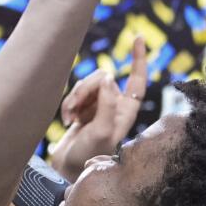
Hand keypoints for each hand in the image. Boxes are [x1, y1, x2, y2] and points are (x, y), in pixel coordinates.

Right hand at [47, 41, 149, 180]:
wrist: (68, 168)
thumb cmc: (89, 154)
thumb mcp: (101, 130)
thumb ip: (106, 104)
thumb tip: (108, 78)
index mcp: (127, 110)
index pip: (137, 79)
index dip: (139, 58)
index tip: (138, 38)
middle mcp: (114, 105)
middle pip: (102, 79)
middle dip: (86, 90)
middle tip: (76, 110)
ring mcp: (97, 106)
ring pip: (86, 85)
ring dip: (74, 99)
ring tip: (70, 119)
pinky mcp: (82, 108)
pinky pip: (74, 94)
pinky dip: (67, 105)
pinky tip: (66, 121)